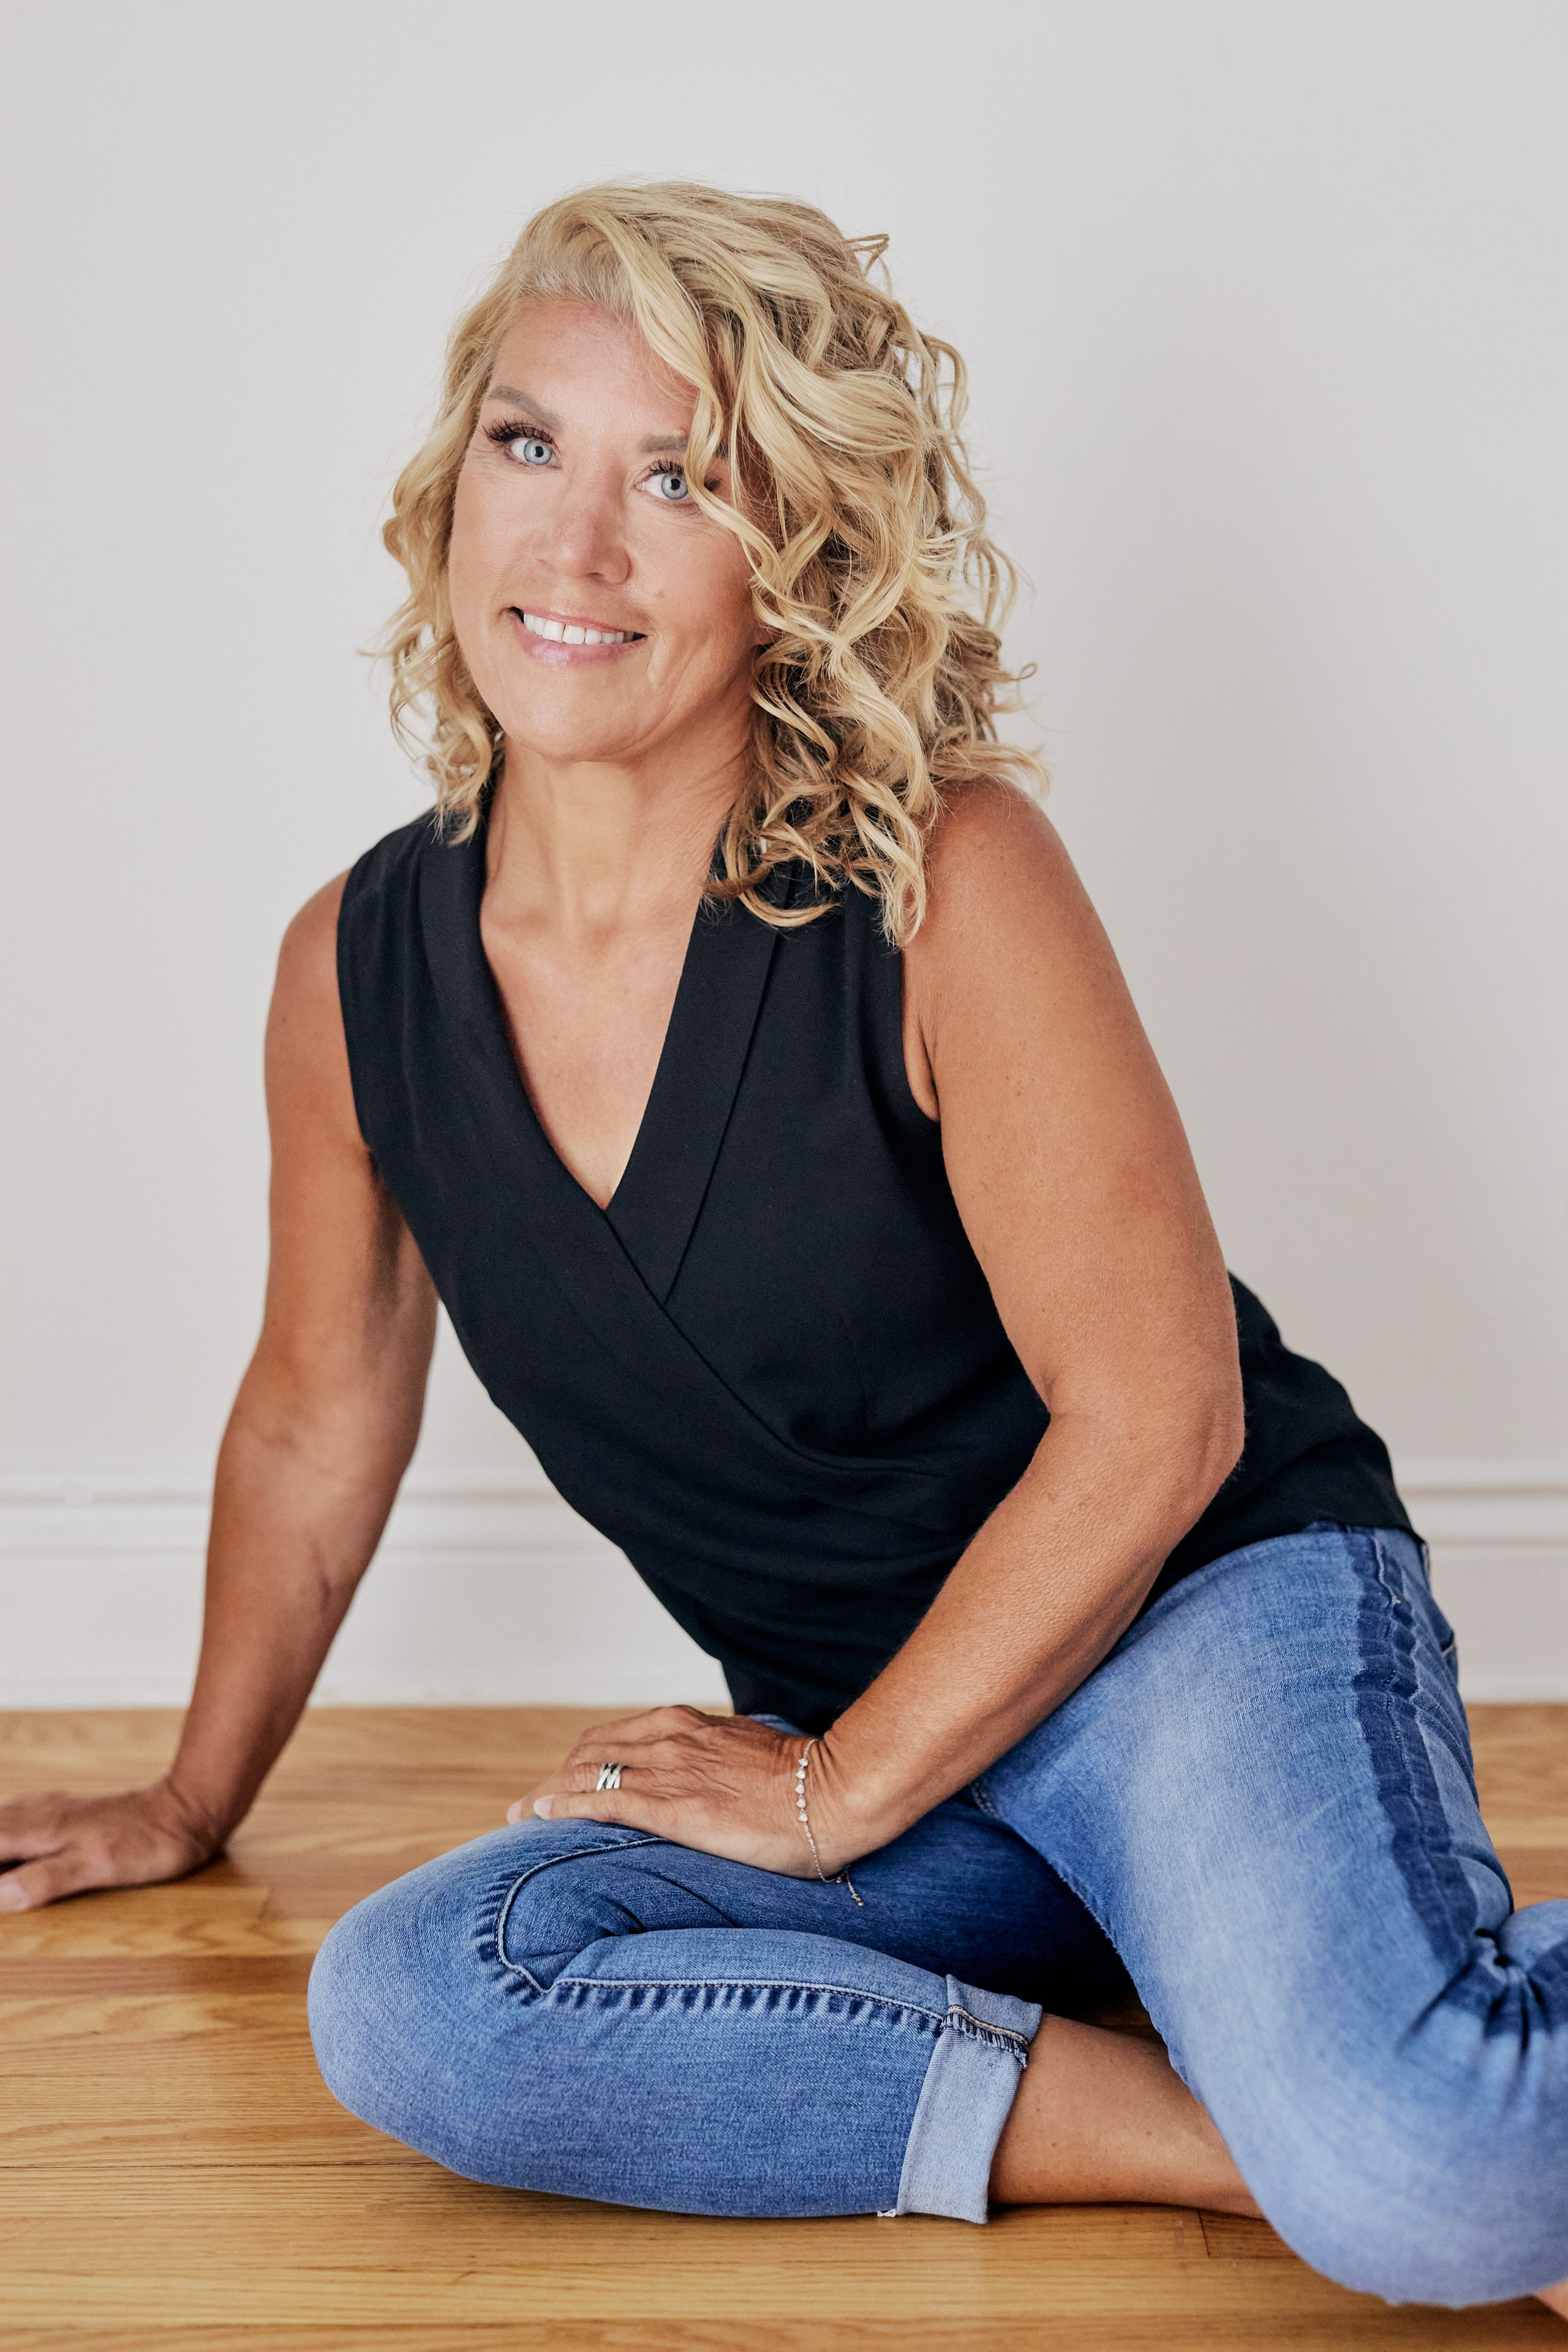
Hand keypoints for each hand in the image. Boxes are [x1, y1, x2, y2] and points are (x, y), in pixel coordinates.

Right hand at [0, 1779, 221, 1911]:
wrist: (187, 1810)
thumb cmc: (147, 1843)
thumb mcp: (97, 1867)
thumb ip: (46, 1879)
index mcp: (39, 1829)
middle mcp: (40, 1815)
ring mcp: (54, 1810)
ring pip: (3, 1823)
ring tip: (1, 1873)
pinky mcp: (70, 1813)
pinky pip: (20, 1821)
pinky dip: (6, 1837)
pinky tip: (12, 1849)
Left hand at [510, 1706, 852, 1876]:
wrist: (833, 1792)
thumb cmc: (803, 1784)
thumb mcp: (750, 1758)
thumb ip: (718, 1762)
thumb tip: (710, 1781)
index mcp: (688, 1724)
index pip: (615, 1736)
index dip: (580, 1759)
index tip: (562, 1781)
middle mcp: (670, 1738)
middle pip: (589, 1750)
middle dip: (555, 1777)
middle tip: (531, 1805)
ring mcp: (669, 1770)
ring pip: (585, 1771)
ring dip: (547, 1793)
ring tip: (522, 1816)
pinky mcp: (671, 1806)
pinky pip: (600, 1801)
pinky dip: (563, 1806)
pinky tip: (542, 1818)